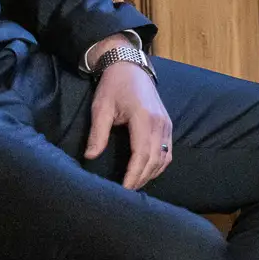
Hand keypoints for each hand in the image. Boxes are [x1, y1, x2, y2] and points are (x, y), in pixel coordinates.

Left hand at [83, 55, 173, 189]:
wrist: (130, 66)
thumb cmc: (113, 86)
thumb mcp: (101, 107)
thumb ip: (97, 133)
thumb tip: (90, 157)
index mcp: (144, 117)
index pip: (142, 154)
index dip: (133, 175)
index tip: (123, 190)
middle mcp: (160, 122)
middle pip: (155, 159)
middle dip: (141, 179)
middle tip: (126, 194)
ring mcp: (167, 123)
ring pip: (164, 158)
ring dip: (151, 174)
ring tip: (135, 185)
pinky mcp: (168, 124)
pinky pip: (168, 151)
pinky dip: (159, 165)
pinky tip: (146, 172)